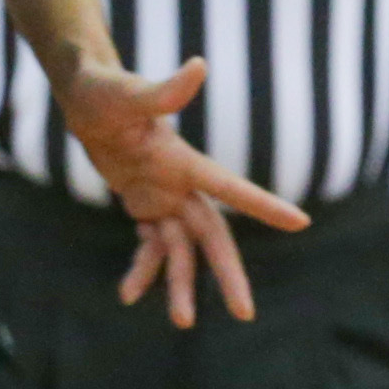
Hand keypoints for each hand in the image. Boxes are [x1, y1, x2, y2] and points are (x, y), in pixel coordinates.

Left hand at [67, 55, 309, 326]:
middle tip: (245, 314)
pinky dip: (144, 268)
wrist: (86, 96)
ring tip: (181, 323)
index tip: (301, 224)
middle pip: (213, 236)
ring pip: (182, 250)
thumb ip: (164, 90)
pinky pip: (151, 245)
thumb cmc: (105, 89)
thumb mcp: (127, 94)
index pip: (231, 189)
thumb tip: (199, 65)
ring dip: (181, 285)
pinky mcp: (145, 203)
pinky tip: (128, 293)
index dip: (265, 207)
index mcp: (184, 163)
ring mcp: (165, 196)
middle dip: (228, 275)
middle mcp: (181, 184)